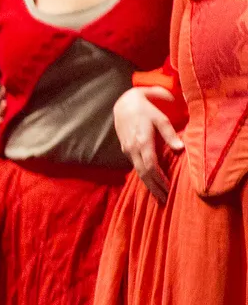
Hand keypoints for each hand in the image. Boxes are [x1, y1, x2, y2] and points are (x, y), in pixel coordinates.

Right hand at [113, 85, 181, 201]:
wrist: (124, 104)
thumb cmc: (146, 109)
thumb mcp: (160, 118)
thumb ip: (170, 134)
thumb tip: (181, 149)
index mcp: (142, 142)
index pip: (150, 166)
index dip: (159, 180)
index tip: (169, 190)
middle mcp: (133, 149)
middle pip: (143, 173)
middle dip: (154, 188)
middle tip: (164, 200)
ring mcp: (127, 150)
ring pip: (138, 172)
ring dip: (148, 185)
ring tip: (158, 196)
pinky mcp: (126, 149)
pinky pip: (135, 166)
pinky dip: (143, 176)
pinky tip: (150, 182)